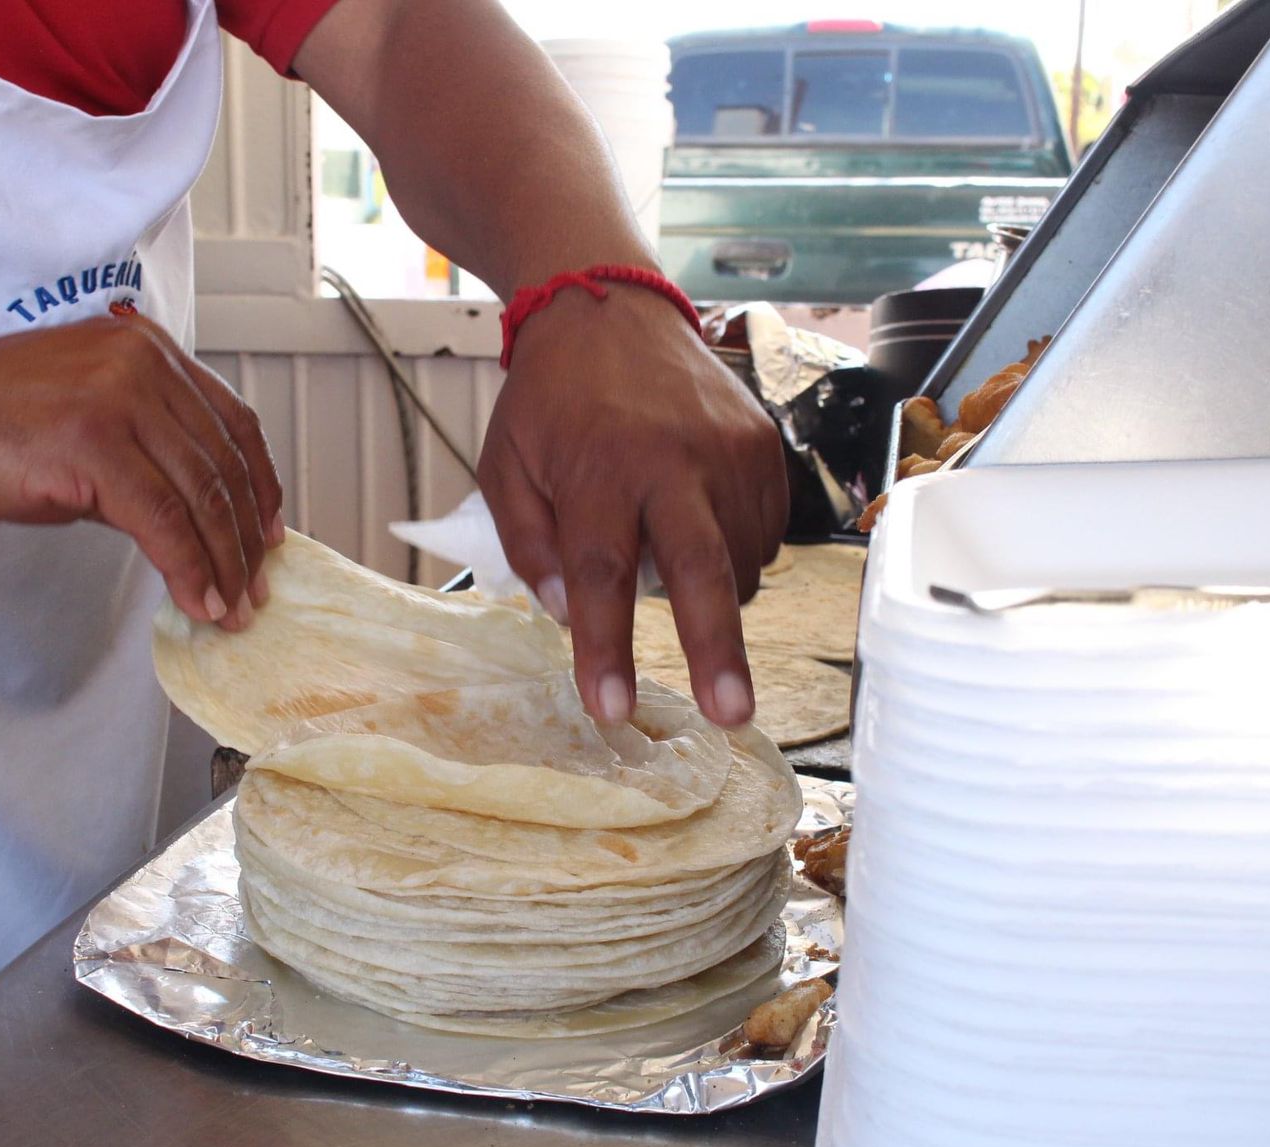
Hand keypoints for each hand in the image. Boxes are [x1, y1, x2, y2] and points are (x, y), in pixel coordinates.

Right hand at [0, 315, 282, 630]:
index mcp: (147, 351)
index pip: (232, 424)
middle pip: (225, 465)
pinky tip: (196, 600)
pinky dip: (188, 569)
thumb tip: (193, 520)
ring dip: (224, 564)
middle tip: (255, 586)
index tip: (268, 533)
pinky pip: (163, 521)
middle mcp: (143, 364)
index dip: (260, 486)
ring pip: (201, 497)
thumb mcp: (83, 424)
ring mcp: (119, 399)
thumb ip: (144, 456)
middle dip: (246, 538)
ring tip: (230, 607)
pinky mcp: (93, 443)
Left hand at [478, 287, 787, 726]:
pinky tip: (700, 528)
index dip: (605, 648)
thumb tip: (563, 613)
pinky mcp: (762, 444)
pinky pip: (764, 532)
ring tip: (673, 558)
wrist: (608, 308)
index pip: (601, 576)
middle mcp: (673, 460)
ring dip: (715, 595)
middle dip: (718, 651)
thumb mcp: (506, 465)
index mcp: (601, 469)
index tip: (610, 710)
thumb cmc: (549, 398)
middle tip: (732, 715)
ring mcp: (728, 451)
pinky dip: (738, 555)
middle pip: (700, 571)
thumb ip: (528, 543)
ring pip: (739, 561)